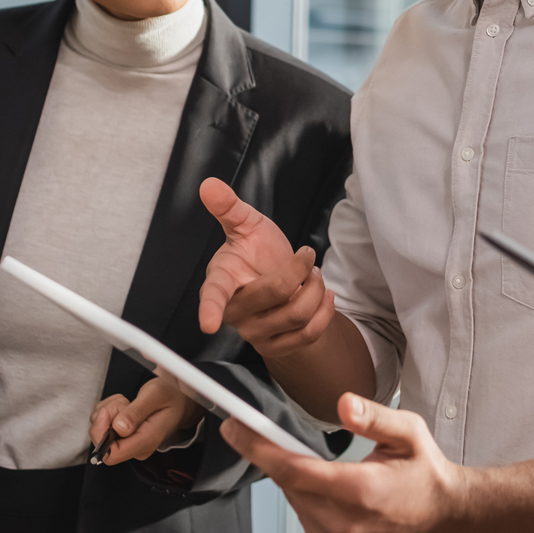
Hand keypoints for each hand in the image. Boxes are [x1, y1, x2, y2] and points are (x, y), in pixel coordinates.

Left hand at [90, 375, 202, 464]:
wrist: (179, 399)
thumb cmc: (171, 396)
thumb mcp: (156, 395)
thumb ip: (136, 412)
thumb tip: (118, 428)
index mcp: (146, 442)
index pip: (112, 454)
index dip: (102, 433)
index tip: (107, 413)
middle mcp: (135, 448)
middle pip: (102, 443)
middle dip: (105, 418)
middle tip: (123, 403)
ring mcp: (128, 443)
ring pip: (99, 431)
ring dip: (107, 412)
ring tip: (127, 404)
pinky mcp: (121, 438)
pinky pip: (101, 425)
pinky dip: (107, 412)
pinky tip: (124, 407)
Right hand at [197, 178, 336, 354]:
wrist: (282, 285)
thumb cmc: (258, 254)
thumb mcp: (248, 225)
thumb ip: (229, 207)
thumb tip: (208, 185)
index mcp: (222, 281)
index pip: (214, 296)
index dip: (210, 309)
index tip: (208, 324)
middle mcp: (236, 312)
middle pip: (276, 292)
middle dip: (301, 268)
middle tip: (307, 257)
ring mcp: (255, 333)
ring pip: (297, 314)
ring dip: (315, 288)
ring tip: (313, 276)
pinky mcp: (277, 347)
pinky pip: (308, 335)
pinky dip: (325, 312)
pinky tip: (323, 297)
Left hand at [220, 394, 469, 532]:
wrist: (445, 520)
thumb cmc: (425, 473)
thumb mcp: (409, 433)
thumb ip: (375, 417)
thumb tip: (343, 403)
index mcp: (361, 491)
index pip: (294, 470)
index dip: (259, 448)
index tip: (234, 427)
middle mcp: (346, 525)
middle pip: (290, 485)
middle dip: (281, 458)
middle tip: (284, 438)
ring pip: (297, 504)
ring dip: (300, 482)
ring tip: (333, 472)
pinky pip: (307, 522)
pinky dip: (311, 503)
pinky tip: (336, 495)